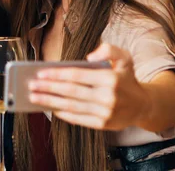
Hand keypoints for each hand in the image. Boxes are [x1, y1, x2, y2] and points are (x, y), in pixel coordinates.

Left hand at [28, 43, 150, 130]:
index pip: (78, 76)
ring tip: (34, 97)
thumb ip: (109, 49)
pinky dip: (62, 114)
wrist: (143, 105)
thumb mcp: (125, 57)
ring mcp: (105, 112)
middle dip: (48, 88)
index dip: (57, 75)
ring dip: (50, 102)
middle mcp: (107, 97)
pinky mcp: (102, 125)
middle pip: (71, 91)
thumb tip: (89, 57)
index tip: (40, 73)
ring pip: (71, 106)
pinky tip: (50, 108)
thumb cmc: (127, 78)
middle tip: (31, 85)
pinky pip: (78, 119)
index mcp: (110, 79)